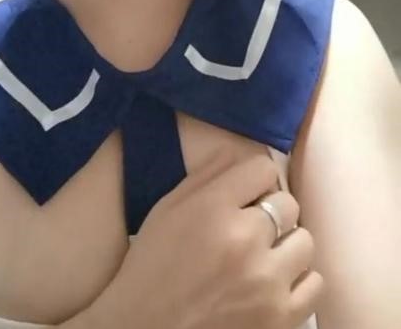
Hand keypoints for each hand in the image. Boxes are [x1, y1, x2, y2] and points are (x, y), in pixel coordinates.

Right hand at [103, 150, 321, 328]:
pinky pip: (314, 283)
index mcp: (213, 209)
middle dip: (270, 212)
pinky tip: (273, 284)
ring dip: (285, 246)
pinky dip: (297, 281)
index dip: (254, 180)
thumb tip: (238, 152)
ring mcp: (267, 282)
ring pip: (305, 241)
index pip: (263, 169)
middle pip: (287, 203)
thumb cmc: (151, 268)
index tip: (245, 194)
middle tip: (251, 230)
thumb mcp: (166, 210)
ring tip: (263, 259)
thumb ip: (205, 176)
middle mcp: (245, 239)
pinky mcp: (281, 318)